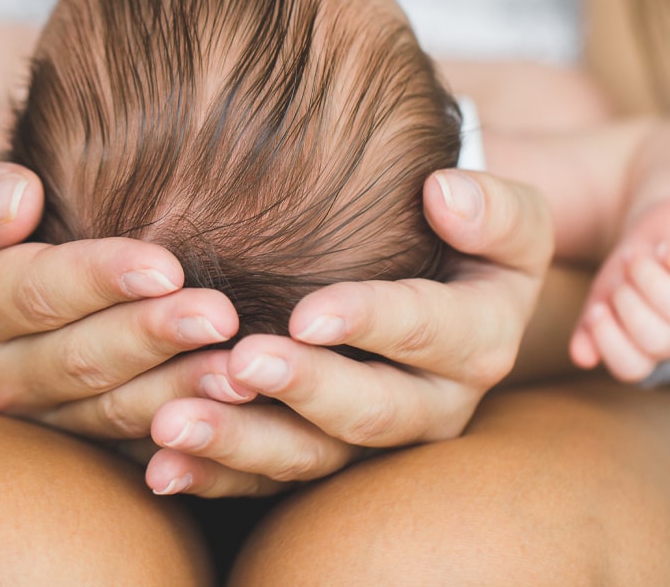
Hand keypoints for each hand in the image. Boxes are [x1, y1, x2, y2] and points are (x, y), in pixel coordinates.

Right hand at [0, 151, 240, 420]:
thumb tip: (14, 203)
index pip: (35, 291)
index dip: (100, 280)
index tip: (166, 266)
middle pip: (80, 359)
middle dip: (153, 338)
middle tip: (220, 317)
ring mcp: (37, 407)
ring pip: (111, 408)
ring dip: (179, 392)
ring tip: (240, 371)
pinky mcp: (76, 426)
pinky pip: (130, 436)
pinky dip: (183, 427)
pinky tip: (232, 409)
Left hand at [50, 170, 553, 496]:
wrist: (448, 279)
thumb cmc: (467, 234)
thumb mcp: (507, 218)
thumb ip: (493, 208)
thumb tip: (445, 192)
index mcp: (478, 340)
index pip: (430, 332)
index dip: (372, 323)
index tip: (308, 314)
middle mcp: (432, 403)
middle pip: (371, 411)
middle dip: (305, 390)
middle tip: (241, 362)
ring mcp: (375, 436)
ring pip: (313, 456)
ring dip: (243, 443)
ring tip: (175, 423)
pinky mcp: (326, 449)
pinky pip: (272, 476)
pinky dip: (216, 472)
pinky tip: (162, 463)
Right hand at [570, 197, 669, 381]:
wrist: (654, 229)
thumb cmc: (629, 270)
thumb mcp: (601, 296)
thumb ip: (589, 327)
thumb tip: (581, 358)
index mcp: (646, 344)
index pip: (632, 368)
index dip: (610, 342)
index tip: (596, 309)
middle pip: (659, 342)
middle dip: (629, 304)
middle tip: (620, 278)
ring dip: (649, 276)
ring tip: (636, 257)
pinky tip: (665, 249)